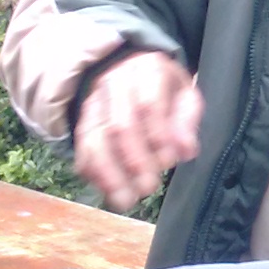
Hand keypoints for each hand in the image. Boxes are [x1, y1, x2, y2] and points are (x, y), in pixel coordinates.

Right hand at [75, 49, 201, 206]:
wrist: (128, 68)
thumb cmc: (164, 88)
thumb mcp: (185, 95)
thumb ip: (187, 122)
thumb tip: (186, 151)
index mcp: (147, 70)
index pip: (148, 105)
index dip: (157, 136)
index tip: (168, 162)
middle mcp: (115, 82)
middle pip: (120, 126)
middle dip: (134, 161)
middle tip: (148, 187)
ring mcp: (93, 101)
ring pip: (94, 140)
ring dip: (109, 174)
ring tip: (125, 199)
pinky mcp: (81, 120)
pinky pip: (82, 148)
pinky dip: (93, 173)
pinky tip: (107, 191)